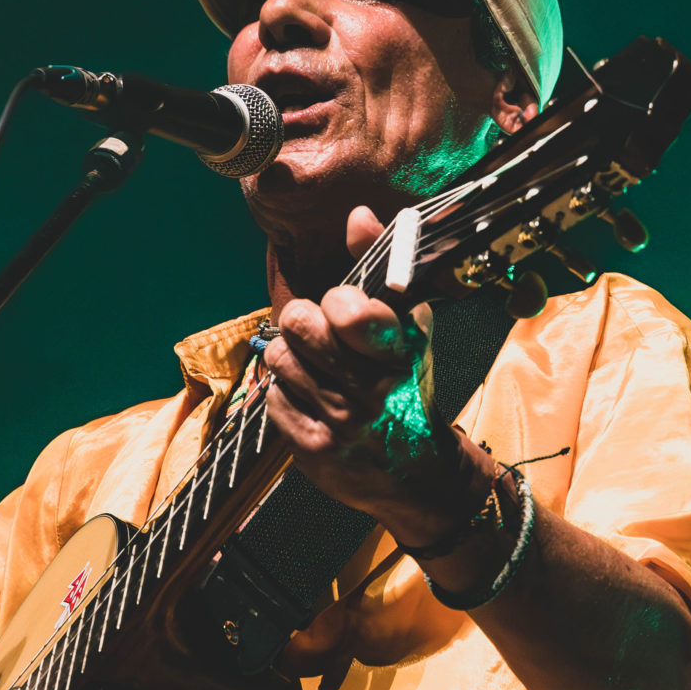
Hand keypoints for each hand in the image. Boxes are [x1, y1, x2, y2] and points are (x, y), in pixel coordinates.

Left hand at [261, 206, 488, 541]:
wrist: (417, 474)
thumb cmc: (406, 387)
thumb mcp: (408, 327)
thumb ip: (382, 267)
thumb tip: (357, 216)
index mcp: (401, 351)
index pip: (347, 309)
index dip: (336, 302)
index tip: (344, 311)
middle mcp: (373, 388)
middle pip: (301, 324)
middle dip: (303, 321)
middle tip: (316, 334)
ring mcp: (341, 422)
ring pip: (281, 358)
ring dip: (293, 358)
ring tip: (314, 368)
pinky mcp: (313, 450)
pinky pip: (273, 397)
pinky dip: (286, 393)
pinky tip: (311, 400)